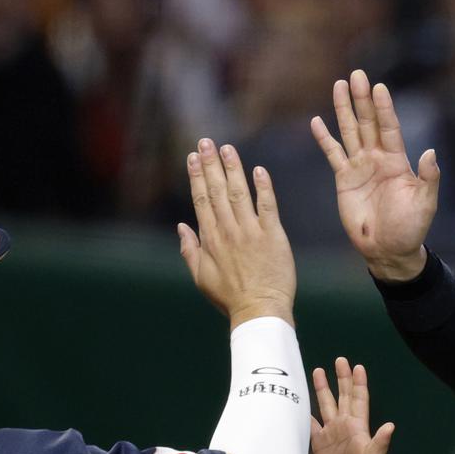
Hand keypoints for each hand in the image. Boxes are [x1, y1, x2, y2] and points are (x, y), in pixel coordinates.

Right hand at [176, 139, 295, 327]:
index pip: (201, 200)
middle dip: (210, 164)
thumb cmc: (231, 298)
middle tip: (206, 142)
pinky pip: (267, 206)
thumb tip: (181, 226)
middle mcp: (228, 231)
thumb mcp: (201, 277)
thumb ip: (190, 250)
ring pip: (239, 193)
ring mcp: (251, 232)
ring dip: (233, 169)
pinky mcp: (273, 236)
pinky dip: (263, 188)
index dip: (197, 177)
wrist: (259, 310)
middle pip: (217, 191)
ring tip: (227, 149)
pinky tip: (259, 170)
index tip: (193, 158)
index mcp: (210, 239)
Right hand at [309, 357, 394, 453]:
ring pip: (326, 405)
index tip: (357, 366)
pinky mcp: (319, 443)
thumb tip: (391, 426)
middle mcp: (344, 425)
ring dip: (322, 389)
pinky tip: (299, 402)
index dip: (358, 383)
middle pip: (342, 396)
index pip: (358, 399)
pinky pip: (311, 425)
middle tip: (339, 359)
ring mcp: (331, 433)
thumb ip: (381, 441)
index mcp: (358, 425)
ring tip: (317, 371)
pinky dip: (305, 413)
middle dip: (341, 378)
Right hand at [311, 70, 439, 281]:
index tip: (379, 87)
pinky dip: (324, 139)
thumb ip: (429, 178)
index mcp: (397, 161)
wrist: (388, 250)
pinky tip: (316, 121)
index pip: (389, 128)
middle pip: (368, 123)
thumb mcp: (425, 204)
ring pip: (350, 132)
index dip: (384, 108)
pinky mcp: (344, 179)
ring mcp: (360, 167)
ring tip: (339, 85)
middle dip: (362, 99)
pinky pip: (333, 154)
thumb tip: (431, 152)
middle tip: (356, 74)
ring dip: (344, 110)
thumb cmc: (410, 228)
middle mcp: (377, 159)